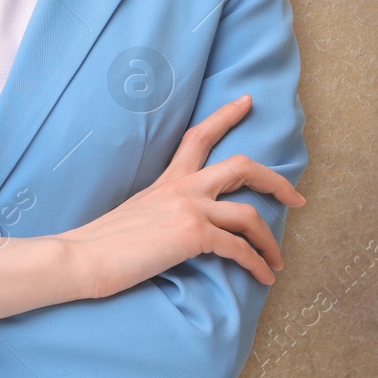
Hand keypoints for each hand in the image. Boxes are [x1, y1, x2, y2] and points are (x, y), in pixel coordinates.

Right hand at [63, 94, 305, 299]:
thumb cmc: (101, 244)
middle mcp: (181, 188)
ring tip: (277, 261)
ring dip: (270, 240)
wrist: (81, 256)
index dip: (226, 116)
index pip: (198, 137)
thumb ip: (161, 213)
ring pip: (249, 214)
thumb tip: (173, 229)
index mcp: (166, 181)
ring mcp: (188, 208)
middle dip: (275, 180)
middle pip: (241, 167)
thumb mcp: (136, 216)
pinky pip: (239, 248)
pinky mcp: (192, 234)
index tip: (247, 102)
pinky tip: (264, 276)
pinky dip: (257, 264)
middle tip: (296, 196)